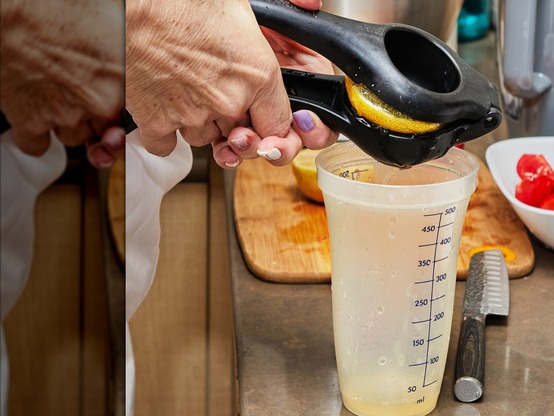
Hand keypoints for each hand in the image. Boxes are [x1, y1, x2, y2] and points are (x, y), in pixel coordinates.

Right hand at [0, 0, 123, 159]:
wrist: (15, 7)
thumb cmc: (60, 7)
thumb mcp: (112, 19)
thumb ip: (125, 43)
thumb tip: (139, 42)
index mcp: (121, 81)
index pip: (132, 115)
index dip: (119, 113)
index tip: (114, 111)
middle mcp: (97, 103)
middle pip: (104, 130)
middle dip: (93, 119)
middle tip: (81, 101)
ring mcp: (63, 115)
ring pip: (73, 138)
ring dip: (67, 125)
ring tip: (57, 100)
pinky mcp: (29, 120)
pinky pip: (38, 146)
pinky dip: (37, 137)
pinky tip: (37, 120)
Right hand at [126, 0, 336, 168]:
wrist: (123, 4)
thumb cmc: (178, 1)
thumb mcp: (241, 2)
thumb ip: (282, 11)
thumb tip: (312, 3)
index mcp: (257, 75)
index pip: (278, 124)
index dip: (269, 122)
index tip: (261, 117)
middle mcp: (227, 100)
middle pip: (241, 131)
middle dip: (233, 117)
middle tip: (215, 91)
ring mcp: (190, 114)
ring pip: (206, 138)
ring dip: (200, 121)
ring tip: (188, 89)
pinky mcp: (155, 122)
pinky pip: (168, 145)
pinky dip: (166, 133)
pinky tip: (165, 107)